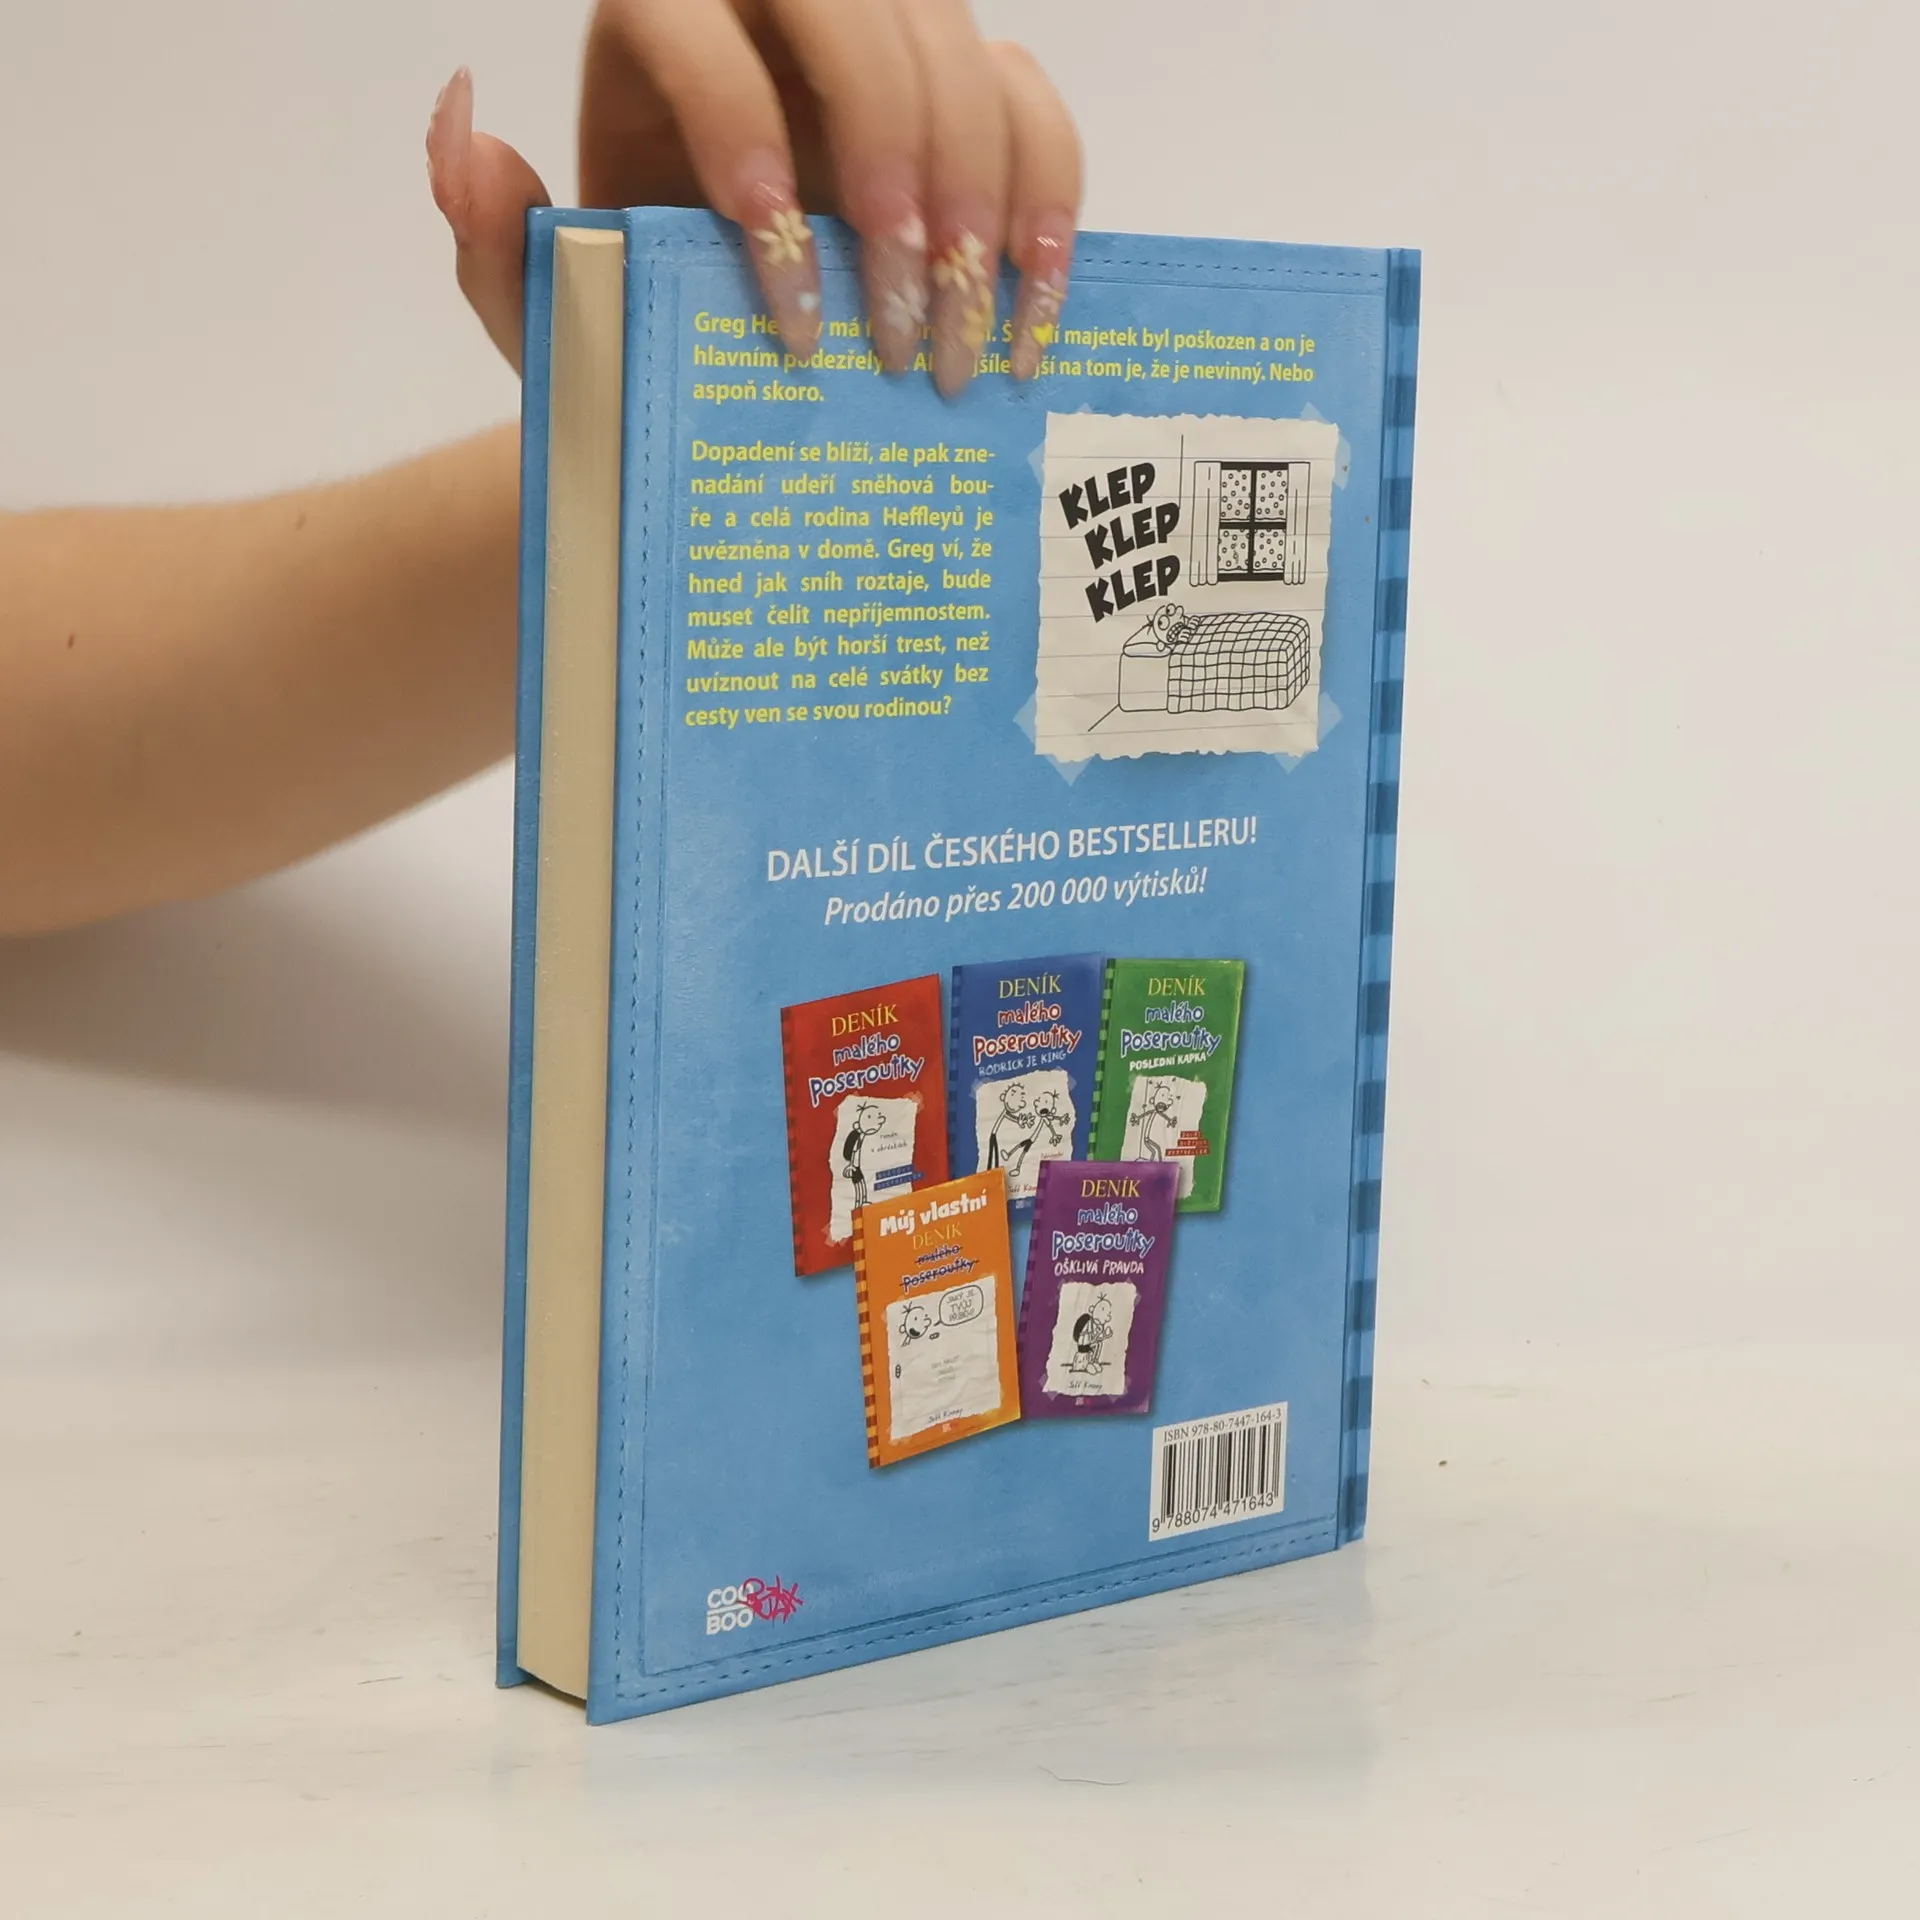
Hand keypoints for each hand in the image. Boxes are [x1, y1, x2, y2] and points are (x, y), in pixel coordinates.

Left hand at [427, 1, 1080, 393]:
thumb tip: (463, 129)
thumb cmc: (630, 324)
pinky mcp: (966, 98)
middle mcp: (778, 11)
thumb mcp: (549, 310)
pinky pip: (1033, 106)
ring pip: (964, 50)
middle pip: (858, 14)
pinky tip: (1028, 309)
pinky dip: (1049, 203)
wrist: (712, 359)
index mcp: (656, 31)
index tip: (789, 306)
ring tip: (958, 343)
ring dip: (981, 197)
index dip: (749, 143)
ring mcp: (886, 47)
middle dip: (893, 165)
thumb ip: (497, 242)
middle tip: (896, 328)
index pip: (703, 31)